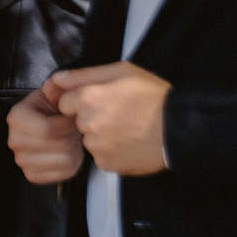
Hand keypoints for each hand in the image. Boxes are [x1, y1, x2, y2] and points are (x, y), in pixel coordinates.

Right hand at [6, 85, 85, 184]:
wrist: (48, 123)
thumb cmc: (54, 108)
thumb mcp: (56, 93)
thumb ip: (58, 88)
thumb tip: (54, 84)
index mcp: (16, 118)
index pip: (48, 130)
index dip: (69, 125)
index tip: (74, 117)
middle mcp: (14, 141)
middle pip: (59, 146)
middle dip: (74, 137)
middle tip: (74, 129)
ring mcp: (22, 161)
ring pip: (65, 161)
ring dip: (76, 150)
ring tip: (73, 139)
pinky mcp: (33, 176)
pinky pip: (64, 174)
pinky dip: (74, 164)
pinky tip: (70, 152)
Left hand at [49, 61, 170, 177]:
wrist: (180, 129)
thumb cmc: (154, 96)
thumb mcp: (123, 72)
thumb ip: (85, 74)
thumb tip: (56, 78)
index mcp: (87, 99)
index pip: (66, 102)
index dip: (82, 100)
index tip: (102, 100)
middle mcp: (86, 124)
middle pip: (78, 121)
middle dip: (92, 117)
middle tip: (120, 114)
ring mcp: (95, 146)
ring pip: (89, 139)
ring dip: (102, 135)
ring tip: (128, 129)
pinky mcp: (106, 163)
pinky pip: (101, 156)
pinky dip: (112, 151)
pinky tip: (130, 143)